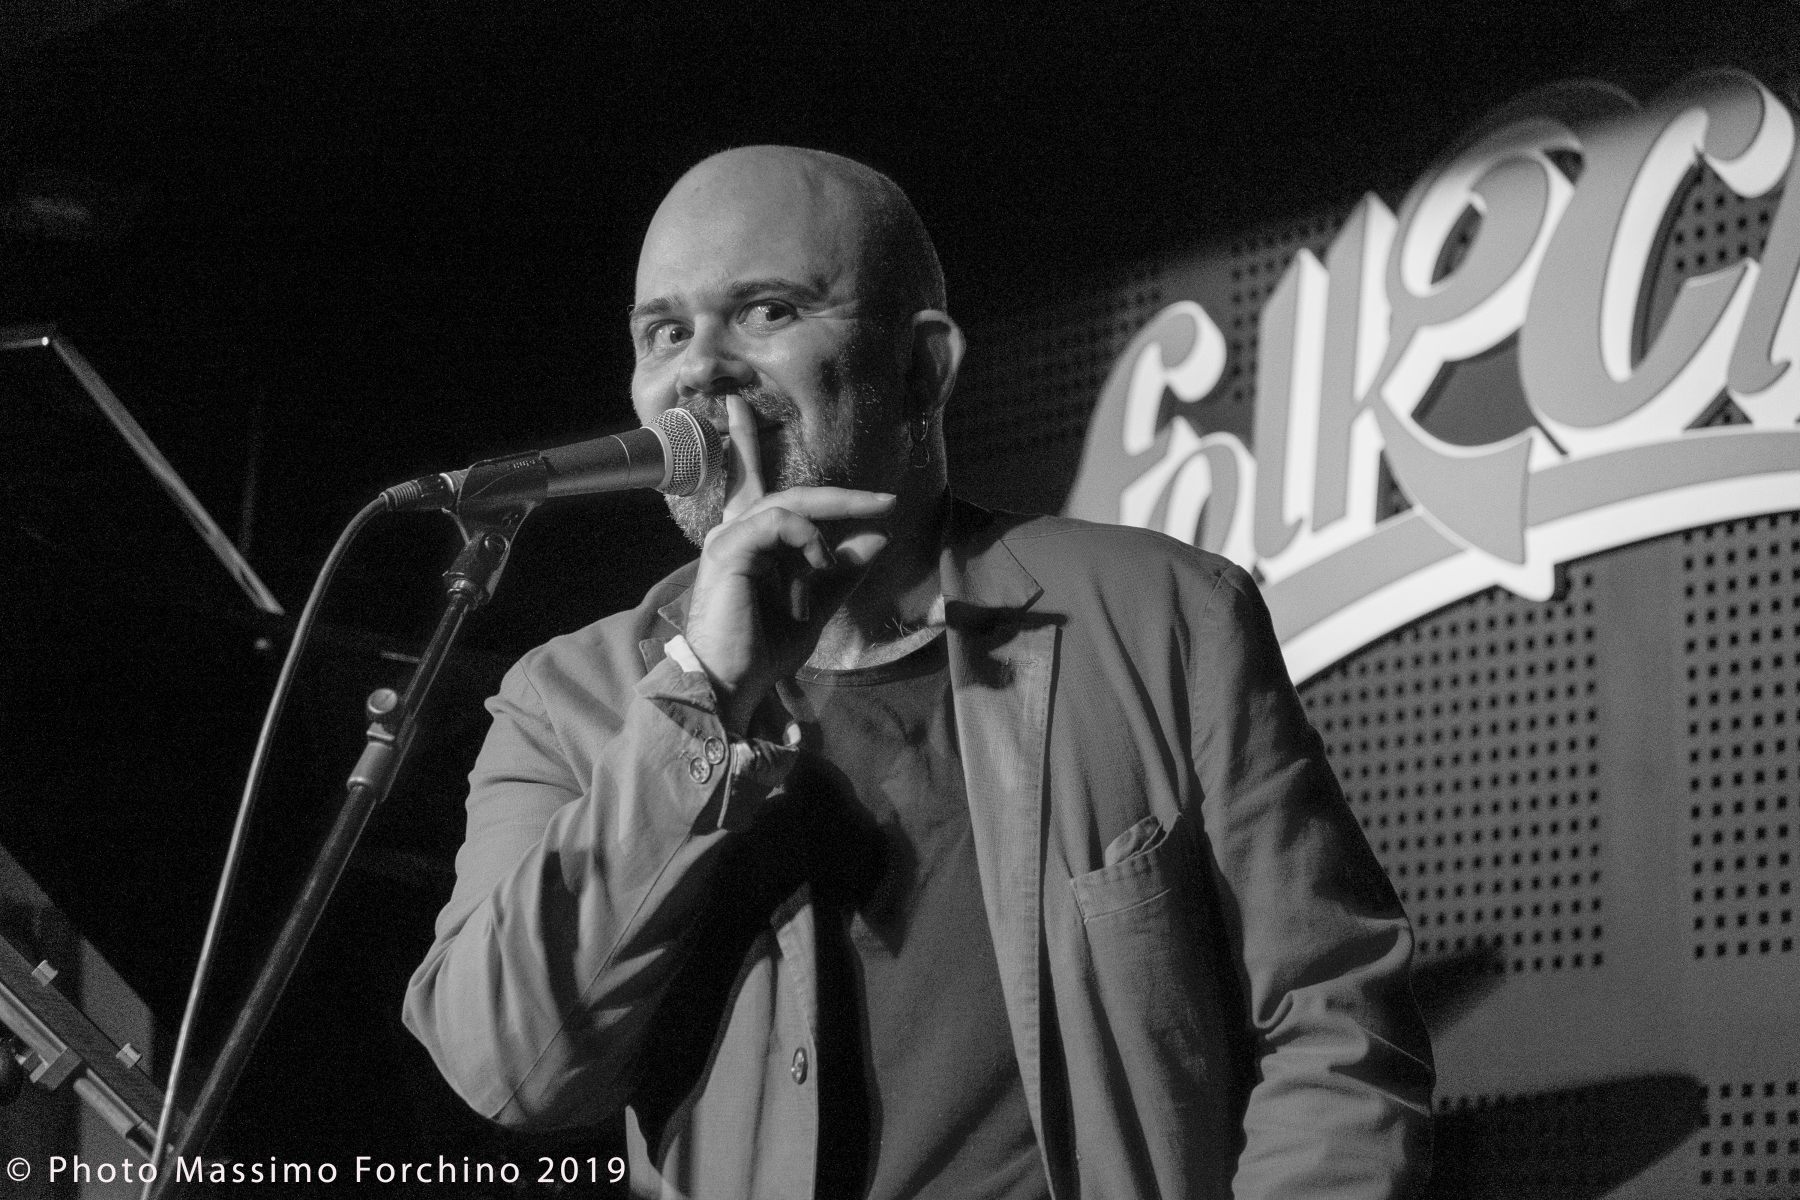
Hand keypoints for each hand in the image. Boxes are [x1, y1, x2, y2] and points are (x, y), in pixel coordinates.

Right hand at [683, 396, 893, 731]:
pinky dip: (809, 540)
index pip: (748, 480)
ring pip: (789, 505)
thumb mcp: (817, 603)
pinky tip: (820, 564)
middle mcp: (733, 531)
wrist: (733, 680)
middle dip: (841, 495)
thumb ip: (842, 570)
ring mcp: (728, 538)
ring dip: (832, 522)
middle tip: (886, 501)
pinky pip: (779, 523)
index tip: (743, 405)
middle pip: (787, 491)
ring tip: (844, 559)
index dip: (746, 441)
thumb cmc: (764, 646)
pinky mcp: (730, 550)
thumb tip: (876, 538)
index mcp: (747, 539)